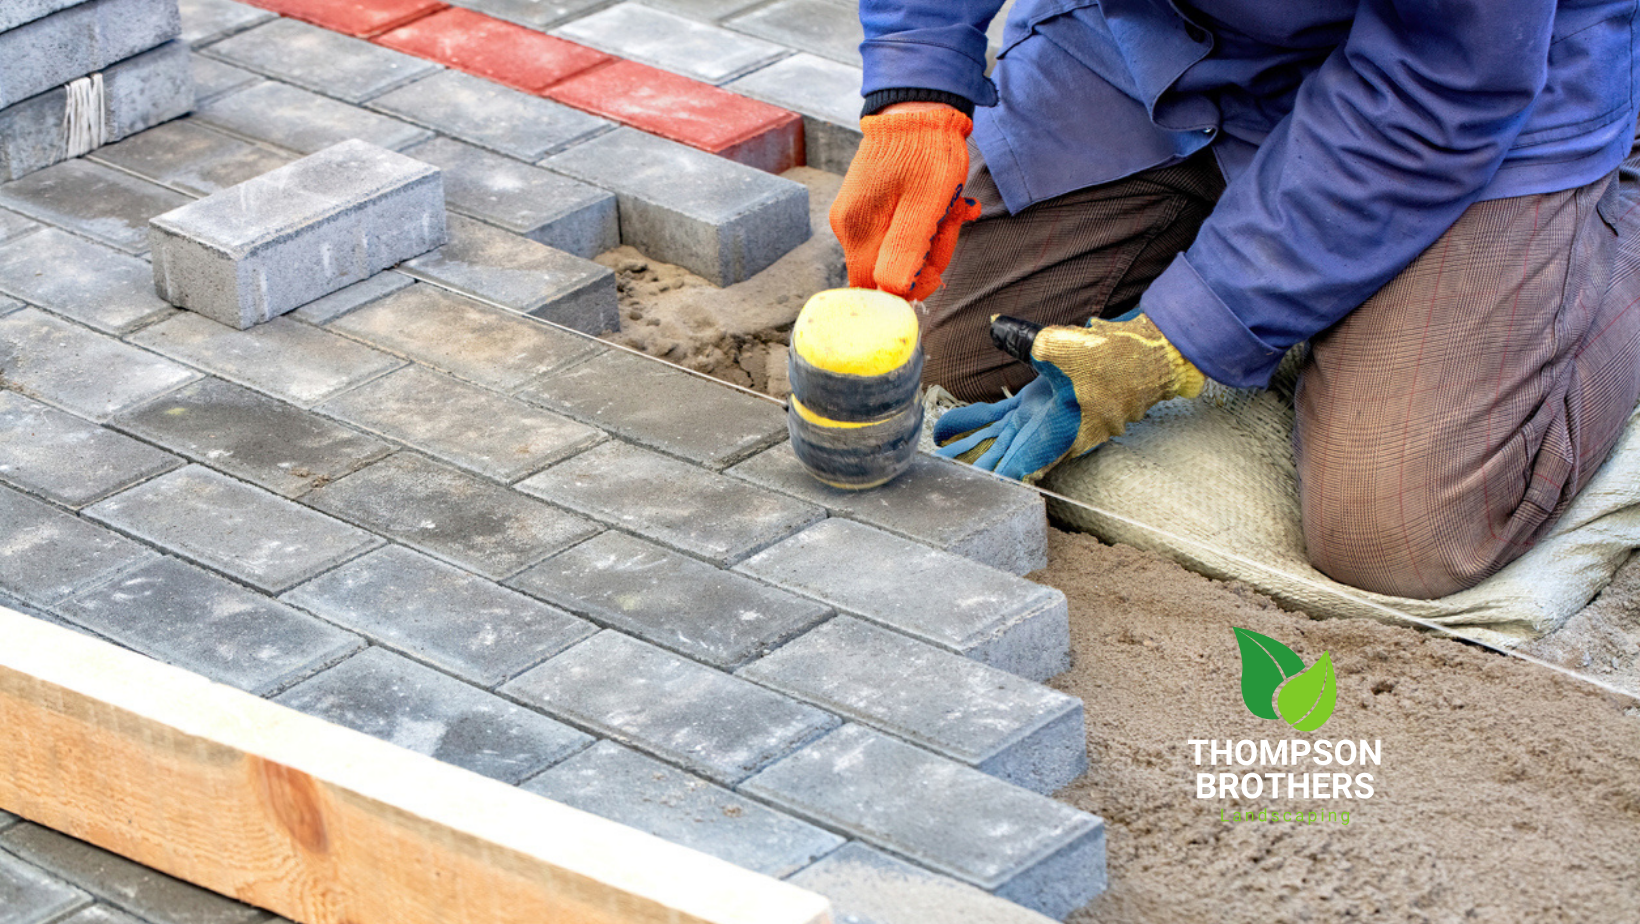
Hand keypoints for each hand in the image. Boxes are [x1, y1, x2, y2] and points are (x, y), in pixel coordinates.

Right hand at [828, 103, 981, 301]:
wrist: (919, 107)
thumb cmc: (926, 152)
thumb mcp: (926, 207)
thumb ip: (906, 254)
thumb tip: (894, 294)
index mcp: (857, 229)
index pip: (876, 288)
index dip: (909, 284)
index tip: (933, 261)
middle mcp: (848, 226)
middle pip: (887, 270)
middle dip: (926, 254)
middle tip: (947, 222)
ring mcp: (856, 215)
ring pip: (896, 250)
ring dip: (931, 235)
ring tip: (947, 206)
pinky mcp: (867, 206)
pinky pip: (896, 231)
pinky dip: (923, 222)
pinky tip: (939, 202)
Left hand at [934, 314, 1206, 481]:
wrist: (1145, 357)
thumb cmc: (1112, 361)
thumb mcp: (1066, 349)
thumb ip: (1025, 340)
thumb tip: (995, 325)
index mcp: (1052, 433)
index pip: (1013, 466)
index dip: (987, 480)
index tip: (961, 495)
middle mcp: (1042, 433)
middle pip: (995, 459)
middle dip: (965, 470)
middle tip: (931, 482)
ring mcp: (1038, 419)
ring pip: (991, 440)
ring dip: (962, 448)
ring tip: (928, 459)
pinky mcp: (1037, 403)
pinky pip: (998, 418)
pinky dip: (972, 422)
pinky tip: (945, 427)